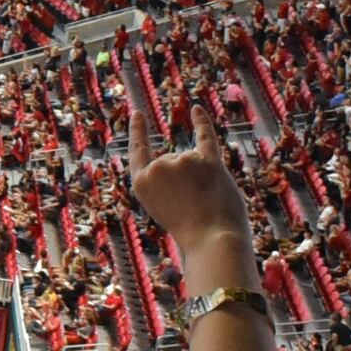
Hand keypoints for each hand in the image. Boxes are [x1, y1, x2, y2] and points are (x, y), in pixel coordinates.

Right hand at [129, 90, 256, 286]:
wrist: (212, 242)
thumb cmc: (191, 231)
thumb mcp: (165, 207)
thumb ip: (171, 182)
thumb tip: (194, 155)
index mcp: (141, 183)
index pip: (138, 151)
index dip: (139, 131)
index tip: (139, 114)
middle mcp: (158, 167)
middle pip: (174, 161)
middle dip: (188, 181)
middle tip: (193, 208)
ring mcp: (183, 162)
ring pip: (194, 160)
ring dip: (204, 179)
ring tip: (206, 203)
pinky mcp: (208, 162)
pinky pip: (204, 136)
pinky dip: (202, 122)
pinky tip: (195, 108)